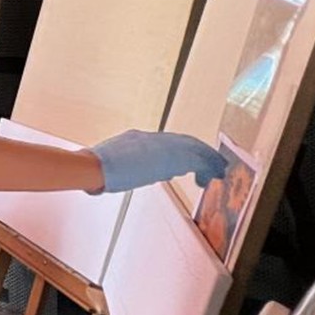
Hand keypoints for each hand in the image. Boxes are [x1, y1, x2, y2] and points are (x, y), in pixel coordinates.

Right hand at [91, 130, 225, 192]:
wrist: (95, 167)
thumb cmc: (98, 170)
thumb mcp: (117, 166)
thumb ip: (132, 168)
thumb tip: (143, 176)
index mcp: (139, 138)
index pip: (168, 143)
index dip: (183, 152)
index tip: (191, 164)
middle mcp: (153, 138)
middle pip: (185, 142)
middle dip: (201, 154)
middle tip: (213, 165)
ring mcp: (162, 144)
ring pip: (194, 148)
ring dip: (208, 160)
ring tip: (218, 171)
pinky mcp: (171, 155)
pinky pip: (198, 158)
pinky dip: (208, 166)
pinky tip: (212, 175)